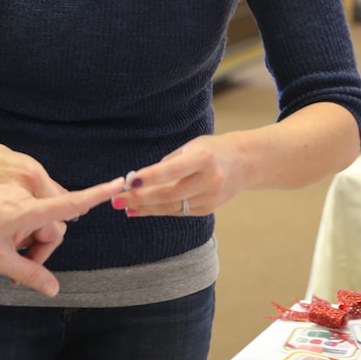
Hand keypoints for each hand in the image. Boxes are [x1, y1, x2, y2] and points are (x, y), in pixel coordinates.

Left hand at [0, 177, 125, 296]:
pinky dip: (17, 230)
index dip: (95, 196)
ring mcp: (11, 192)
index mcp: (27, 209)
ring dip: (27, 240)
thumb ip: (31, 275)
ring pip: (35, 219)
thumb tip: (55, 290)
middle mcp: (23, 195)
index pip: (69, 204)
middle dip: (41, 247)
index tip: (117, 184)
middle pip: (51, 224)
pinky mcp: (1, 193)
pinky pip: (21, 212)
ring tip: (2, 254)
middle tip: (18, 268)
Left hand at [111, 134, 244, 217]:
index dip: (149, 177)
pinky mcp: (208, 209)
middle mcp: (210, 180)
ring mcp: (211, 198)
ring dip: (146, 208)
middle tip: (117, 200)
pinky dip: (158, 211)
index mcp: (204, 158)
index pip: (172, 170)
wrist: (243, 162)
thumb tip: (136, 180)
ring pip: (172, 207)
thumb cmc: (210, 150)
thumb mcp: (191, 147)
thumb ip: (167, 164)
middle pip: (169, 194)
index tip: (128, 181)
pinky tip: (141, 210)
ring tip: (124, 207)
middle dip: (140, 198)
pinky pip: (179, 212)